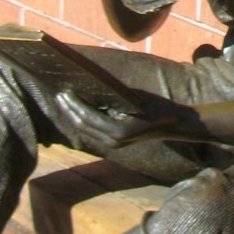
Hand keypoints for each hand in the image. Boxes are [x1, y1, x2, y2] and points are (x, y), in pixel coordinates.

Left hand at [56, 90, 184, 149]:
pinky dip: (85, 121)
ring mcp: (114, 144)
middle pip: (83, 126)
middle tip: (60, 96)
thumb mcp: (133, 98)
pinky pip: (94, 132)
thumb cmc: (156, 107)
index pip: (87, 118)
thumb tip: (89, 89)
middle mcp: (113, 141)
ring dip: (75, 116)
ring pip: (86, 131)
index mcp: (117, 131)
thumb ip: (112, 98)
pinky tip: (79, 110)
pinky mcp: (115, 143)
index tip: (65, 92)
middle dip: (70, 110)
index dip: (74, 105)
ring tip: (65, 102)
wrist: (173, 124)